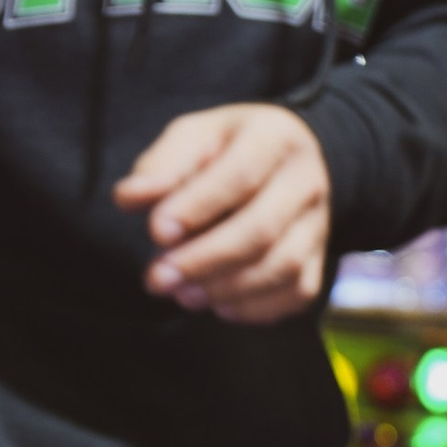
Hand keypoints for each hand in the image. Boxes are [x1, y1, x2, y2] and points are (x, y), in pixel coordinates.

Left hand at [115, 104, 329, 322]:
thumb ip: (160, 166)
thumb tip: (129, 198)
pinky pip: (294, 295)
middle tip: (157, 279)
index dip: (196, 208)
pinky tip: (216, 303)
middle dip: (204, 260)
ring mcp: (318, 225)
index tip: (156, 232)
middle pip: (262, 230)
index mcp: (274, 138)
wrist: (283, 163)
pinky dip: (252, 308)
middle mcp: (306, 181)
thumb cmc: (227, 150)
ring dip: (224, 289)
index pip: (239, 176)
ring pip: (282, 268)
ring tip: (181, 294)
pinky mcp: (318, 262)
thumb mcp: (193, 138)